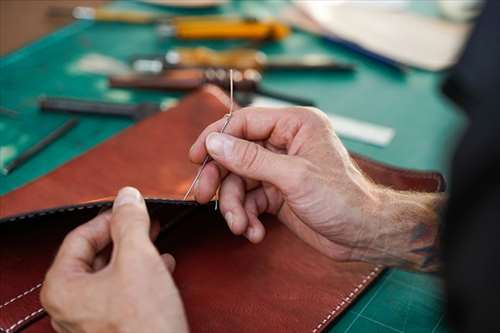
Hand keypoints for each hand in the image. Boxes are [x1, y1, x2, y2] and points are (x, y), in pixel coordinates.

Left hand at [41, 187, 188, 332]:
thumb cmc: (143, 322)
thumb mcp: (138, 259)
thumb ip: (130, 222)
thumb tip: (127, 196)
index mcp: (62, 287)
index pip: (80, 237)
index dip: (108, 218)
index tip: (130, 208)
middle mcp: (69, 306)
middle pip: (95, 255)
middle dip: (124, 235)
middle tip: (144, 221)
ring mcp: (89, 319)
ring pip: (110, 273)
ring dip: (135, 252)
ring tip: (155, 239)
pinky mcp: (111, 327)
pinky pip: (121, 291)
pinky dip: (140, 274)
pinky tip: (162, 266)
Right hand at [190, 107, 443, 270]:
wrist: (364, 234)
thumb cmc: (343, 199)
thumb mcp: (294, 177)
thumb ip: (250, 159)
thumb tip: (215, 142)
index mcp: (295, 125)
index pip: (244, 122)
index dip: (216, 137)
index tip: (196, 157)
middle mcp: (285, 143)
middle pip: (236, 154)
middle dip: (221, 179)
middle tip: (204, 197)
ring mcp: (280, 169)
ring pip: (240, 181)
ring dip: (234, 206)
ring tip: (241, 226)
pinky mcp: (278, 193)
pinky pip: (250, 200)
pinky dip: (248, 217)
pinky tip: (254, 232)